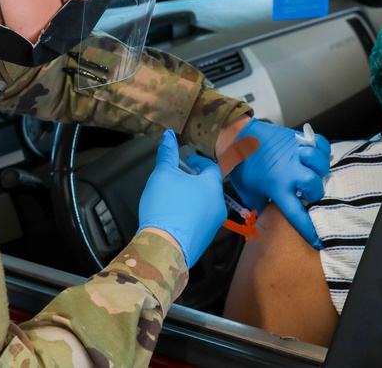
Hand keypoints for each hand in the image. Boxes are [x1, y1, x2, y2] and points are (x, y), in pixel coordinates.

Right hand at [137, 130, 225, 267]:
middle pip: (209, 187)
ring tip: (174, 198)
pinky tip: (174, 217)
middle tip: (177, 178)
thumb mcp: (162, 174)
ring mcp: (214, 225)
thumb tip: (169, 135)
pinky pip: (200, 221)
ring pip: (205, 205)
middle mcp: (218, 205)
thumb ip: (167, 154)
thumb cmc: (165, 204)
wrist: (164, 246)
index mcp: (212, 186)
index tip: (186, 162)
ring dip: (193, 198)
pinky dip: (190, 215)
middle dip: (194, 181)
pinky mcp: (205, 240)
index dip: (199, 162)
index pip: (212, 167)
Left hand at [227, 118, 330, 248]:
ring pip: (321, 164)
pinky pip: (320, 143)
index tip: (317, 240)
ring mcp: (296, 153)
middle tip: (306, 192)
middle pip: (315, 187)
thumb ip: (261, 207)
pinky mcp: (297, 139)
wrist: (236, 138)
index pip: (297, 213)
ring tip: (311, 172)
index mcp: (278, 187)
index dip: (308, 229)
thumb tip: (268, 220)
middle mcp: (291, 171)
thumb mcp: (248, 192)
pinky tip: (315, 156)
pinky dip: (322, 149)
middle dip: (314, 193)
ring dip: (318, 170)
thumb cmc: (242, 167)